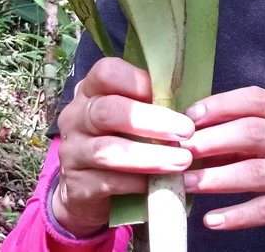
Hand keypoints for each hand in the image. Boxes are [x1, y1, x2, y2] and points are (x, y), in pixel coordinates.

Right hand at [52, 58, 195, 237]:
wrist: (86, 192)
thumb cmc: (119, 142)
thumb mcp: (129, 119)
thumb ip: (150, 106)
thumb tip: (191, 105)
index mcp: (91, 92)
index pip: (106, 72)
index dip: (137, 80)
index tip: (169, 94)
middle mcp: (76, 117)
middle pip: (108, 110)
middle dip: (152, 120)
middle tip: (186, 130)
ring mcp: (72, 152)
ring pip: (108, 150)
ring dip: (150, 156)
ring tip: (182, 160)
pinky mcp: (77, 185)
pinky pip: (108, 183)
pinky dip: (138, 183)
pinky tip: (162, 184)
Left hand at [180, 86, 264, 246]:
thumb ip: (253, 133)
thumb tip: (201, 135)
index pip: (256, 100)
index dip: (221, 104)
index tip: (191, 116)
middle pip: (254, 133)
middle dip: (214, 140)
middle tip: (184, 150)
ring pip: (257, 173)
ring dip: (218, 178)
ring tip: (189, 184)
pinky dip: (237, 216)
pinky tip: (213, 220)